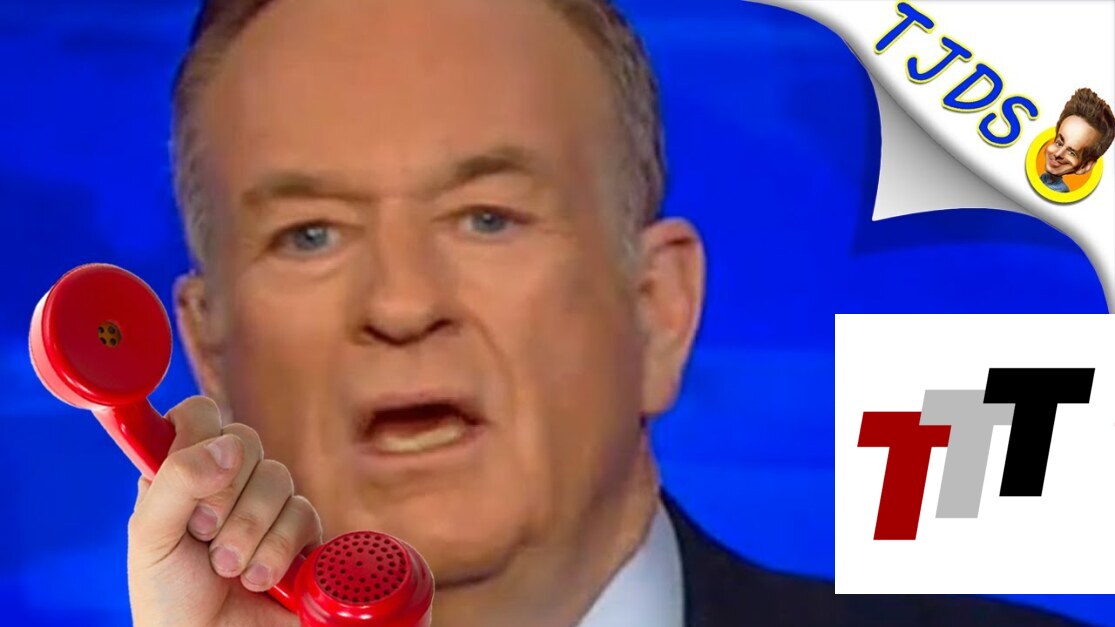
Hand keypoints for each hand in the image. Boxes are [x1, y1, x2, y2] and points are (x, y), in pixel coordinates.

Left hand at [127, 396, 322, 626]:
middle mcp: (229, 480)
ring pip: (278, 478)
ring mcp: (269, 505)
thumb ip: (176, 481)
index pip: (201, 414)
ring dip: (248, 533)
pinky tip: (258, 578)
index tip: (191, 473)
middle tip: (203, 535)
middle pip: (246, 441)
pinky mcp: (302, 532)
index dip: (198, 434)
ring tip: (228, 569)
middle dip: (223, 497)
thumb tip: (227, 446)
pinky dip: (276, 552)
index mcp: (186, 471)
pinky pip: (304, 514)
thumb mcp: (150, 536)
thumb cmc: (169, 596)